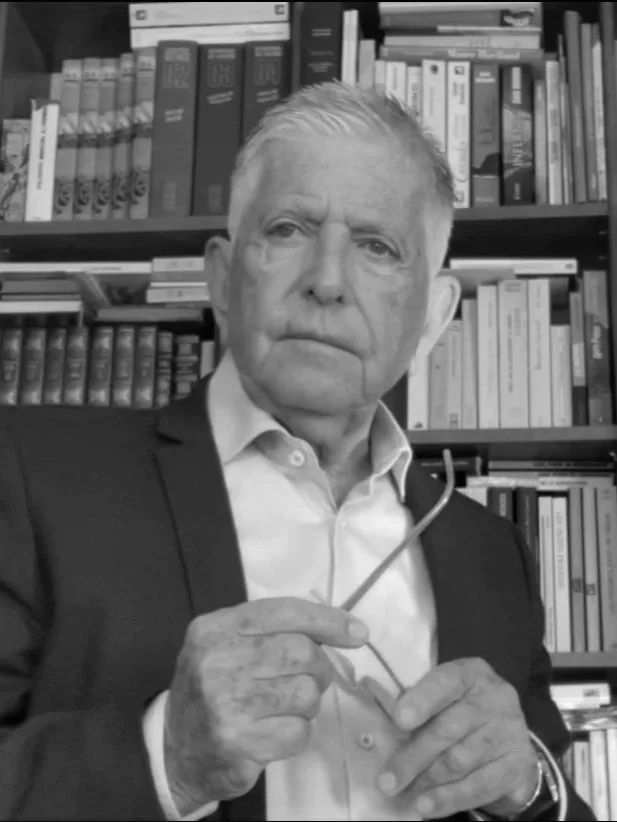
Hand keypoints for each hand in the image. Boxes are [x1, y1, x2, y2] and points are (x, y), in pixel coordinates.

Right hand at [163, 597, 368, 815]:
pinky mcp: (238, 742)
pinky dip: (296, 733)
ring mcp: (226, 703)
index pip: (283, 612)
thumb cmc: (215, 688)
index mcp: (215, 628)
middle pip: (302, 652)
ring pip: (306, 693)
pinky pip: (298, 732)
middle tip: (304, 680)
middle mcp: (217, 660)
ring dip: (306, 704)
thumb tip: (350, 630)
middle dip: (317, 668)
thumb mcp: (231, 645)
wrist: (175, 749)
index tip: (357, 632)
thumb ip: (276, 630)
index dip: (327, 620)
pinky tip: (273, 732)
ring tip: (282, 708)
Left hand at [378, 658, 538, 818]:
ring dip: (427, 781)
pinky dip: (449, 799)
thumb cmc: (460, 707)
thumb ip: (420, 704)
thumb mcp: (444, 694)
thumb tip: (387, 729)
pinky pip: (478, 787)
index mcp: (471, 673)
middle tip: (387, 779)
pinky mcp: (517, 765)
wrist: (506, 731)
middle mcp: (496, 698)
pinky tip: (426, 806)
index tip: (399, 720)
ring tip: (403, 794)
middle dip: (414, 756)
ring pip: (460, 761)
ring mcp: (510, 732)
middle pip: (449, 729)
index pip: (446, 682)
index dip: (422, 700)